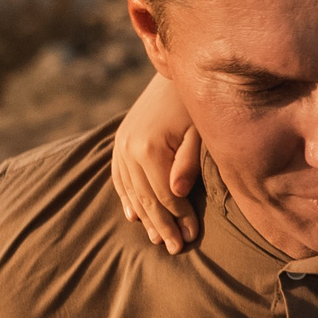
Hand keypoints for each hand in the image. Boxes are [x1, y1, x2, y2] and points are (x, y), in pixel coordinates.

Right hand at [111, 74, 201, 252]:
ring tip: (158, 239)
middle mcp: (128, 149)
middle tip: (176, 249)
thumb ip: (188, 162)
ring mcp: (120, 146)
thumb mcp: (198, 131)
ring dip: (145, 217)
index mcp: (149, 148)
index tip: (192, 238)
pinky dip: (127, 197)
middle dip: (162, 226)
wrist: (172, 69)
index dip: (180, 219)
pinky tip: (133, 216)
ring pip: (132, 192)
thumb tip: (177, 194)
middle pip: (147, 199)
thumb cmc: (193, 102)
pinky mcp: (119, 141)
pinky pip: (119, 177)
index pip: (166, 195)